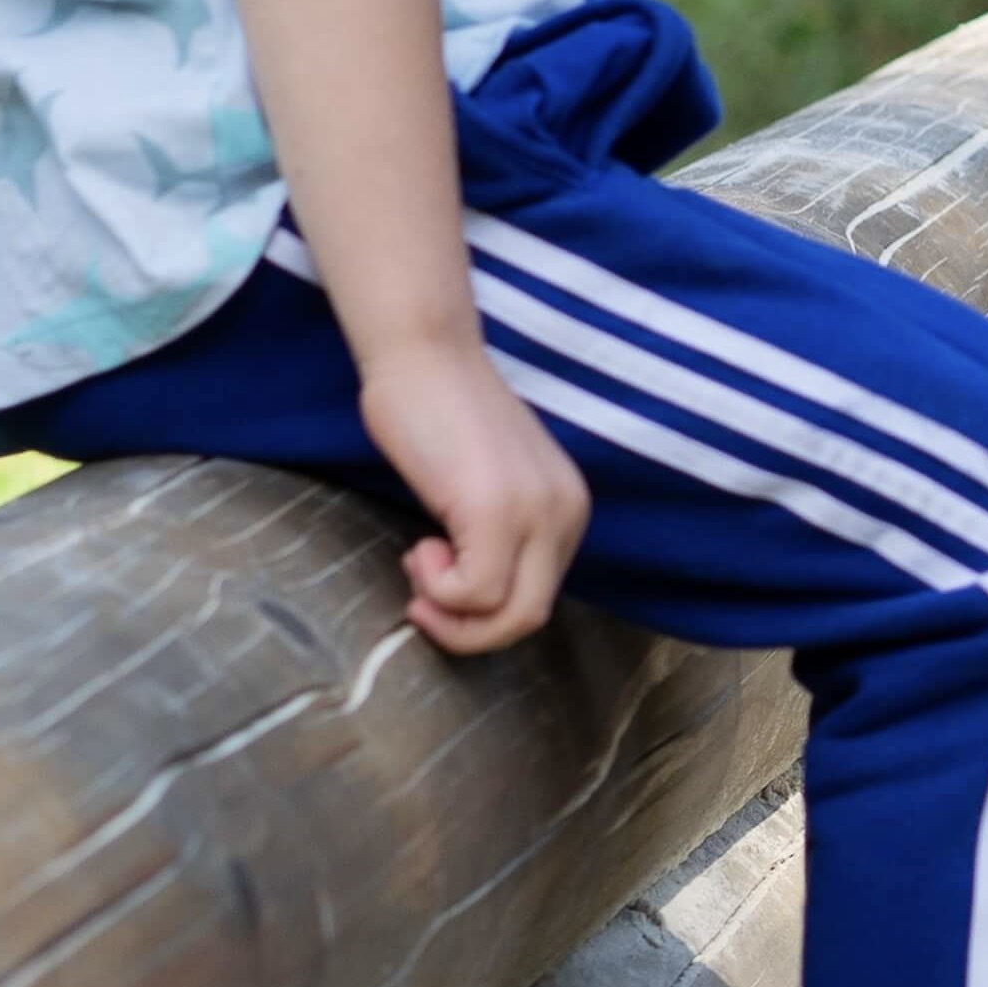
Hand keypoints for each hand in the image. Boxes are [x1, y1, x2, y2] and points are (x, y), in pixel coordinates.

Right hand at [361, 339, 585, 655]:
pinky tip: (420, 546)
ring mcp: (537, 512)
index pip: (538, 597)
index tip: (440, 580)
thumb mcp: (485, 486)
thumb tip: (476, 598)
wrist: (421, 354)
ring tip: (419, 560)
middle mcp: (565, 513)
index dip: (483, 611)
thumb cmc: (436, 414)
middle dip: (468, 632)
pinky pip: (476, 593)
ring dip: (450, 612)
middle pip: (530, 620)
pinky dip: (439, 588)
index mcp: (568, 510)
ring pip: (510, 617)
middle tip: (422, 599)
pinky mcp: (497, 509)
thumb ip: (497, 534)